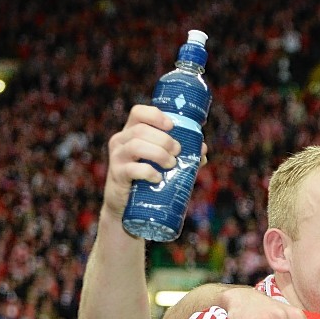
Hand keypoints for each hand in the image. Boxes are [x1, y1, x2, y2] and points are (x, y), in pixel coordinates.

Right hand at [103, 105, 177, 219]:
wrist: (126, 206)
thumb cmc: (148, 179)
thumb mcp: (163, 164)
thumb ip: (182, 155)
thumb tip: (202, 149)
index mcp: (131, 132)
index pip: (138, 112)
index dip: (156, 115)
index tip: (172, 126)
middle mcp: (121, 141)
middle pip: (141, 129)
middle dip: (164, 140)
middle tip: (177, 152)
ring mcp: (117, 157)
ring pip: (136, 145)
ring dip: (159, 154)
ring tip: (171, 164)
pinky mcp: (117, 175)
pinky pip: (132, 168)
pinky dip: (149, 172)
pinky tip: (158, 178)